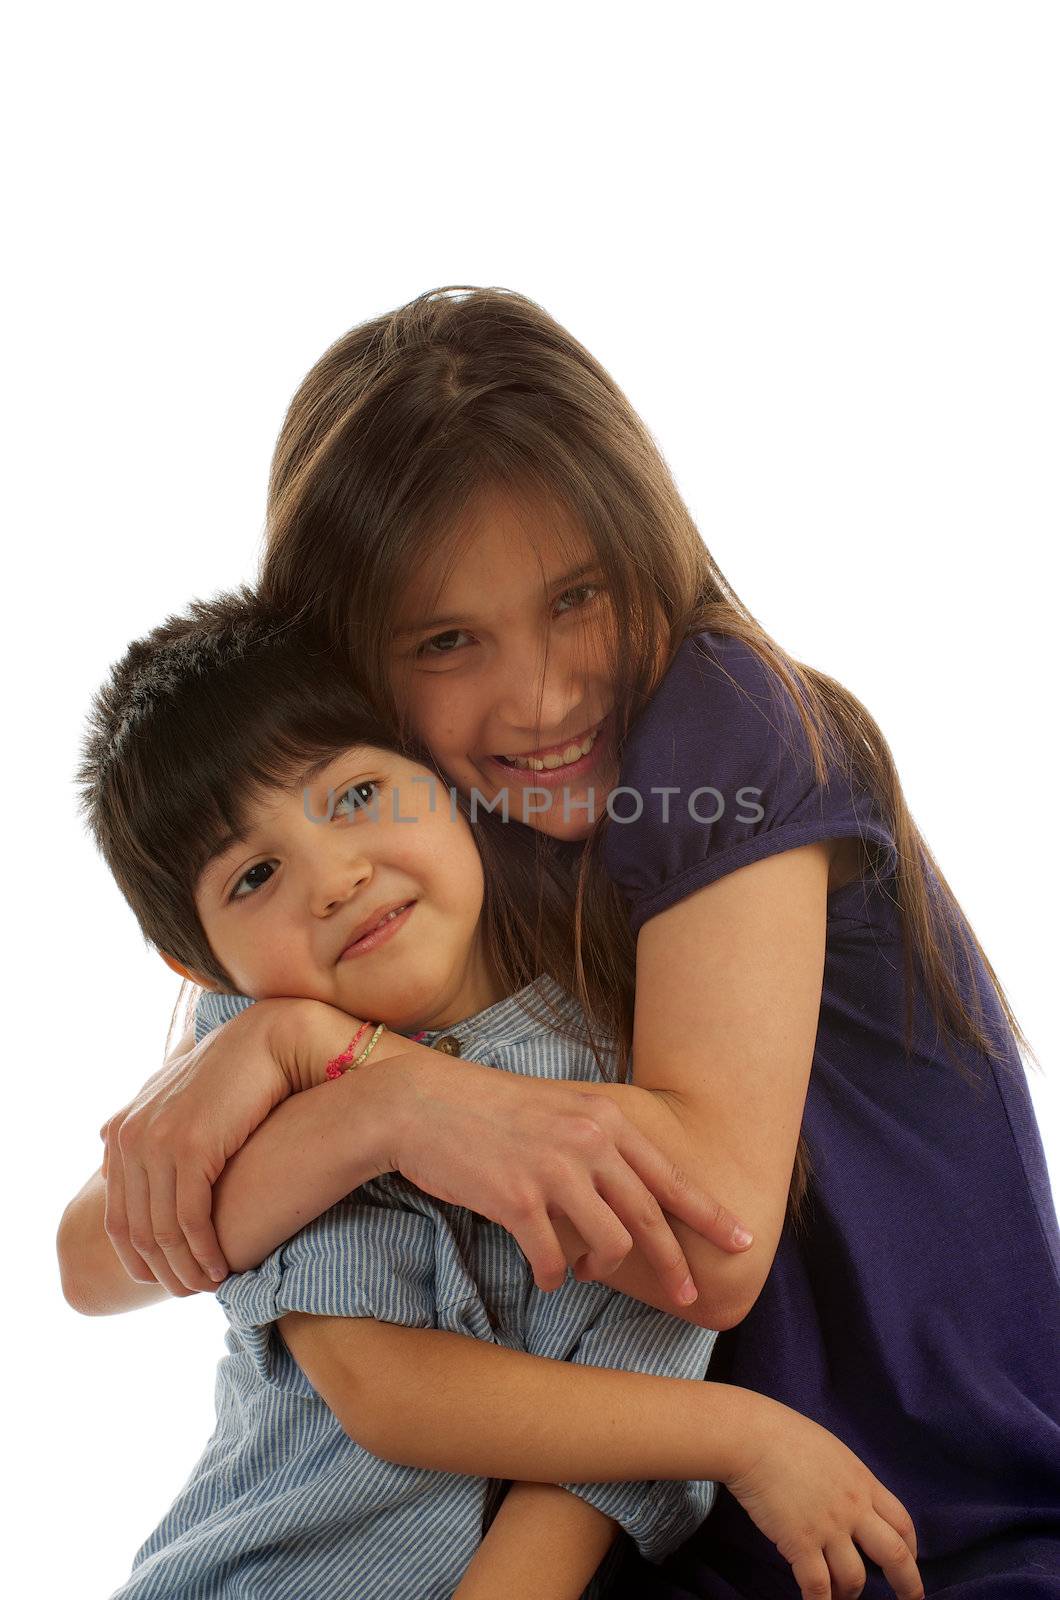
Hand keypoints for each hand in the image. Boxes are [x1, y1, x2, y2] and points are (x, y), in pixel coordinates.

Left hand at [98, 998, 313, 1294]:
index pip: (117, 1215)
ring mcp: (154, 1142)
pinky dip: (203, 1252)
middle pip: (135, 1229)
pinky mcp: (187, 1147)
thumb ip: (143, 1120)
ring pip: (161, 1231)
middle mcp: (129, 1138)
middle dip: (161, 1270)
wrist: (269, 1041)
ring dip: (184, 1269)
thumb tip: (106, 1138)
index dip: (138, 1256)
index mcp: (121, 1131)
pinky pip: (188, 1219)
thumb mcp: (176, 1096)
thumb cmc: (233, 1075)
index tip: (165, 1279)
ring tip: (208, 1288)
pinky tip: (220, 1268)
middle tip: (188, 1292)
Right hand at [379, 1047, 751, 1308]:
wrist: (421, 1104)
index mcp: (605, 1117)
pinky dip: (552, 1275)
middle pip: (650, 1218)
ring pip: (609, 1244)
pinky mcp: (518, 1198)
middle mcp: (589, 1140)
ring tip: (583, 1269)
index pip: (670, 1176)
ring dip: (600, 1268)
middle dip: (674, 1264)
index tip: (744, 1242)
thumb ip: (596, 1141)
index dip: (710, 1215)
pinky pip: (553, 1259)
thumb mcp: (556, 1109)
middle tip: (689, 1297)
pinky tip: (544, 1275)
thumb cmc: (488, 1109)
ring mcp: (555, 1170)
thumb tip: (627, 1192)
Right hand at [726, 1394, 923, 1599]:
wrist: (752, 1438)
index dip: (911, 1548)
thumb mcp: (831, 1451)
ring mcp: (829, 1528)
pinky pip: (818, 1586)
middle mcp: (854, 1509)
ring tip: (840, 1597)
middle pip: (895, 1556)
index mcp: (863, 1483)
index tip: (910, 1561)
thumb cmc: (784, 1435)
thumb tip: (849, 1500)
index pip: (902, 1523)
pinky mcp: (801, 1543)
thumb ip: (847, 1479)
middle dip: (907, 1585)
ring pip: (854, 1579)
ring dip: (849, 1594)